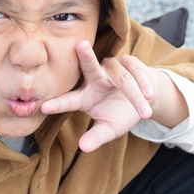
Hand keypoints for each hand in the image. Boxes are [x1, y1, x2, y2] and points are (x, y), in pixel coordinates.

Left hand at [41, 40, 164, 152]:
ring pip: (121, 77)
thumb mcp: (109, 128)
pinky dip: (143, 84)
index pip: (70, 99)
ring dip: (134, 94)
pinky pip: (136, 72)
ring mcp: (112, 67)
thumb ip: (96, 136)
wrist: (144, 99)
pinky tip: (149, 95)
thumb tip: (83, 148)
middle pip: (90, 67)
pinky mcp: (130, 62)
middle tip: (81, 46)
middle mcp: (95, 78)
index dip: (58, 103)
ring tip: (144, 113)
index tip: (43, 108)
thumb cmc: (121, 113)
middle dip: (86, 57)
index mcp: (84, 96)